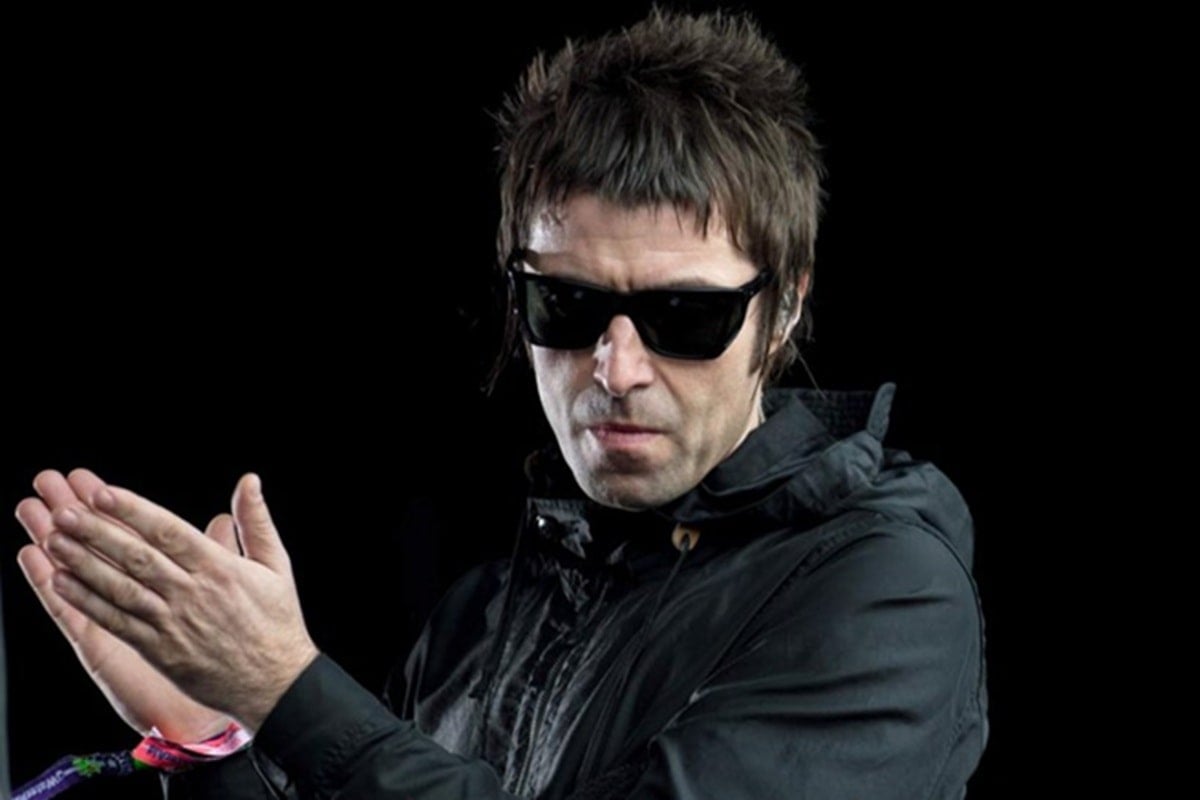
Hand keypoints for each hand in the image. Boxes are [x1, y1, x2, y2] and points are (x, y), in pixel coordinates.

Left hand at [38, 471, 319, 733]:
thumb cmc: (277, 622)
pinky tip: (64, 584)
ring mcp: (173, 625)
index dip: (134, 512)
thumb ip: (256, 521)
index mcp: (221, 569)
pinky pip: (118, 623)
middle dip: (97, 533)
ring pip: (121, 588)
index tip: (103, 494)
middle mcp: (193, 594)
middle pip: (137, 558)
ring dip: (84, 564)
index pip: (169, 533)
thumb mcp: (277, 565)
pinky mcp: (160, 651)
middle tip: (64, 512)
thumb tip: (249, 480)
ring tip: (54, 541)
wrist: (276, 684)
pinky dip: (88, 603)